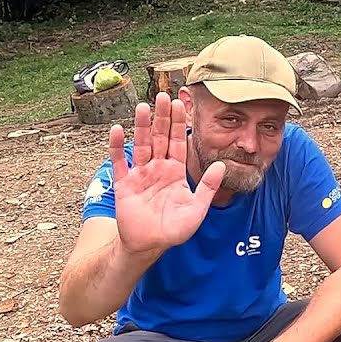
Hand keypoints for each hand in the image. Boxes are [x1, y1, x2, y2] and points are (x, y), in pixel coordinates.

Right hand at [109, 94, 224, 255]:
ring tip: (141, 106)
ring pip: (141, 145)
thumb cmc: (174, 229)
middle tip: (161, 96)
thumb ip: (208, 187)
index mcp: (175, 172)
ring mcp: (140, 175)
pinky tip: (118, 130)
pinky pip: (120, 162)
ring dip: (141, 126)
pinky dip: (117, 147)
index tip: (179, 104)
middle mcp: (157, 169)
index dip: (179, 124)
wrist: (149, 245)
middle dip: (161, 118)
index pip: (178, 143)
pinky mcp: (124, 184)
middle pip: (160, 138)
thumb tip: (223, 164)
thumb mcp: (197, 209)